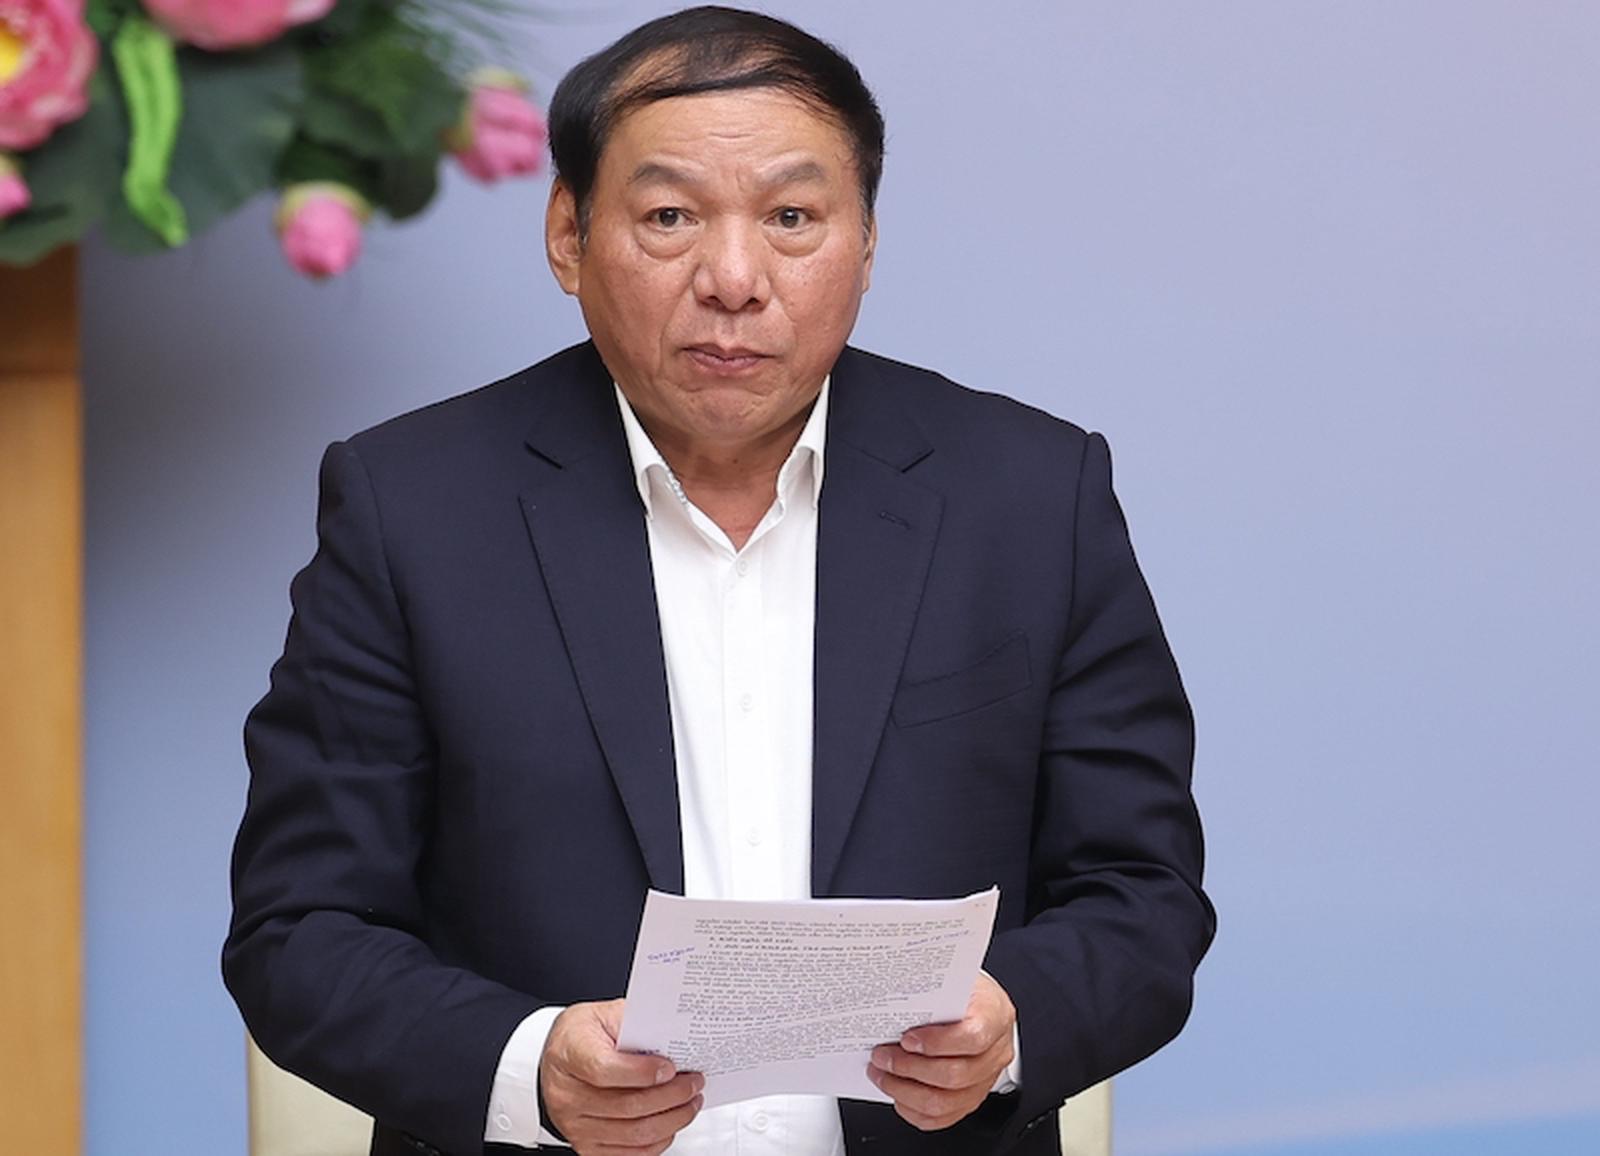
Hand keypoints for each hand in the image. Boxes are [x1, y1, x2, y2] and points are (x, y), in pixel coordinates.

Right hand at [538, 999, 703, 1154]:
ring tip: (690, 1102)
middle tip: (694, 1083)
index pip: (605, 1070)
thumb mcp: (604, 1014)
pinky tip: (671, 1122)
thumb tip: (672, 1038)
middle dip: (671, 1096)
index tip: (671, 1067)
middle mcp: (567, 1094)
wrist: (556, 1058)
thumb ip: (636, 1024)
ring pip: (633, 1133)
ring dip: (672, 1120)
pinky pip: (629, 1153)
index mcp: (570, 1053)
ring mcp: (575, 1124)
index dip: (642, 1072)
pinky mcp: (586, 1145)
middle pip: (627, 1105)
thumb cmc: (582, 1035)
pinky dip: (658, 1141)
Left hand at [867, 971, 1016, 1130]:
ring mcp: (986, 1079)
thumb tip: (892, 993)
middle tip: (881, 1056)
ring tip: (882, 1074)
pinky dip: (914, 1110)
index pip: (973, 1037)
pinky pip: (943, 1117)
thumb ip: (930, 989)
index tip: (906, 1038)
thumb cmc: (962, 989)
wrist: (976, 1002)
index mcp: (995, 1015)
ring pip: (946, 1102)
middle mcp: (996, 1051)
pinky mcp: (972, 1098)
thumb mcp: (952, 978)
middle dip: (909, 1068)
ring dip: (905, 1091)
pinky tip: (896, 1093)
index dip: (937, 1042)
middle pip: (955, 1075)